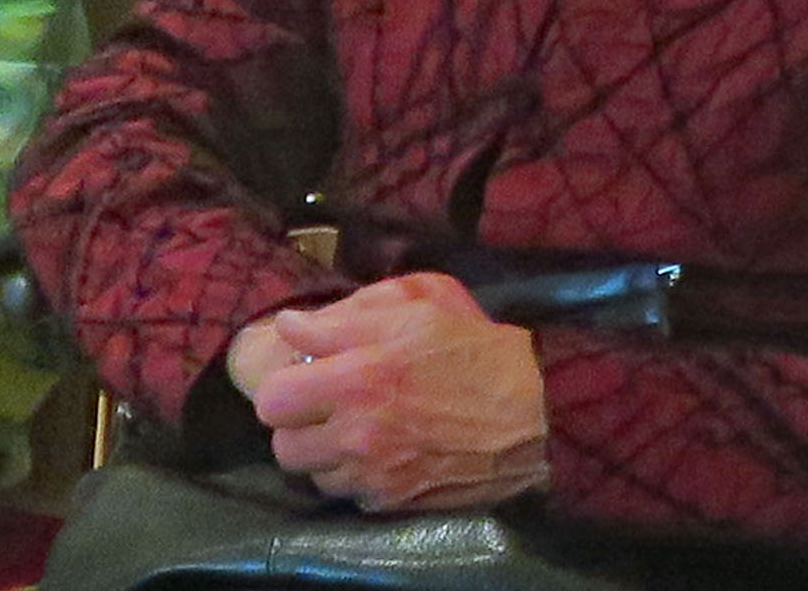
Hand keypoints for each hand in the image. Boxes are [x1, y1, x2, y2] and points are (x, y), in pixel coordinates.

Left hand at [230, 275, 547, 511]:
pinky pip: (345, 493)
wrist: (535, 413)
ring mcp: (373, 473)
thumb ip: (348, 313)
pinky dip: (353, 475)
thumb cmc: (475, 348)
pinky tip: (380, 451)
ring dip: (322, 451)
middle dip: (297, 421)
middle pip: (282, 444)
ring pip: (309, 473)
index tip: (306, 373)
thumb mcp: (419, 305)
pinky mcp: (391, 501)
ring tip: (352, 428)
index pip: (272, 397)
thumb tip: (292, 325)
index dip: (284, 383)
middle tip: (324, 403)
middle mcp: (358, 433)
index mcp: (359, 377)